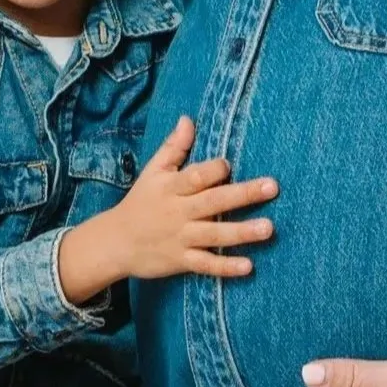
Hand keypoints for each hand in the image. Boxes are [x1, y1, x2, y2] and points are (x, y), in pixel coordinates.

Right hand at [56, 116, 277, 301]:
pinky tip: (249, 266)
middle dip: (243, 194)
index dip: (214, 169)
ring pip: (214, 234)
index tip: (229, 164)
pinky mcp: (181, 261)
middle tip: (272, 187)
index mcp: (172, 188)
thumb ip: (173, 147)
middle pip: (213, 201)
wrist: (115, 243)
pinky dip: (225, 267)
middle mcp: (178, 212)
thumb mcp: (152, 172)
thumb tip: (188, 119)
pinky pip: (206, 264)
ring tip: (268, 228)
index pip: (196, 176)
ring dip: (242, 232)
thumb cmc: (140, 202)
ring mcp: (181, 238)